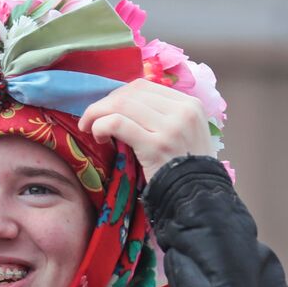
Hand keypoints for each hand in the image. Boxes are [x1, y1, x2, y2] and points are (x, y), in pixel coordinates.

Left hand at [78, 79, 214, 180]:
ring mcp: (171, 127)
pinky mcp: (157, 145)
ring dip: (97, 114)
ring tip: (90, 128)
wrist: (197, 200)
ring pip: (121, 105)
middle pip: (131, 93)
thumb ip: (163, 118)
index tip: (106, 111)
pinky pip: (118, 123)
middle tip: (90, 119)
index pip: (144, 87)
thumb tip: (123, 105)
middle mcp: (183, 111)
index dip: (118, 96)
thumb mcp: (184, 135)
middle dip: (104, 104)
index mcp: (190, 105)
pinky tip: (98, 137)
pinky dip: (101, 126)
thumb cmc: (185, 172)